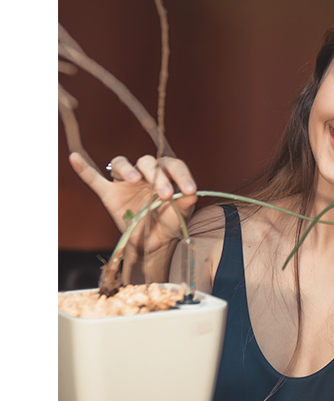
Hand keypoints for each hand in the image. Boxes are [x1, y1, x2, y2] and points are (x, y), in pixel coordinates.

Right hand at [68, 152, 198, 252]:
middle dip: (157, 176)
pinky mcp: (109, 193)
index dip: (182, 176)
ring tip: (135, 179)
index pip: (173, 166)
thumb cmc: (169, 223)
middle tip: (163, 194)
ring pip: (121, 163)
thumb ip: (185, 204)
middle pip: (148, 162)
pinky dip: (83, 168)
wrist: (153, 242)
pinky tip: (74, 158)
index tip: (189, 190)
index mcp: (166, 174)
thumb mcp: (182, 215)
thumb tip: (191, 195)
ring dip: (127, 168)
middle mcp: (145, 173)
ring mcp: (125, 182)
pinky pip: (94, 178)